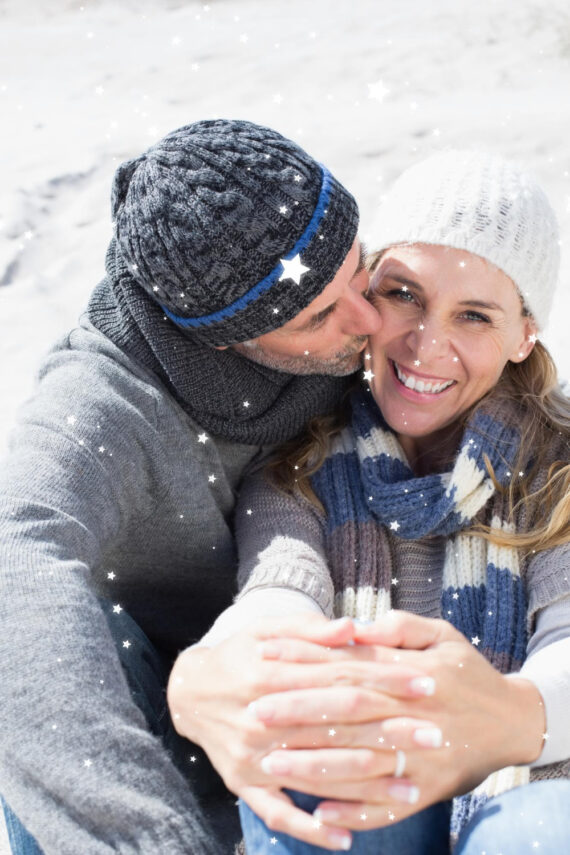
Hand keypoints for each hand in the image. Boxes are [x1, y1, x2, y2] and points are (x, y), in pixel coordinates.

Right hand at [167, 612, 434, 848]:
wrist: (188, 691)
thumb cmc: (239, 655)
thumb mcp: (267, 629)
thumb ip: (310, 630)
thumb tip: (353, 627)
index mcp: (271, 673)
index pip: (341, 678)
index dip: (386, 679)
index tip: (426, 682)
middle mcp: (262, 717)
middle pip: (338, 727)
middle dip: (391, 730)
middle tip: (436, 732)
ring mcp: (252, 756)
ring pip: (317, 773)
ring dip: (368, 783)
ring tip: (413, 786)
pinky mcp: (242, 784)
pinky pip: (278, 812)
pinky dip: (311, 828)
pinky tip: (348, 838)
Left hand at [250, 611, 545, 835]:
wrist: (511, 720)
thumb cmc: (468, 671)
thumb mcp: (441, 634)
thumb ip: (399, 628)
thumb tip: (355, 627)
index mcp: (408, 672)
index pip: (345, 665)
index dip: (303, 661)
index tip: (264, 657)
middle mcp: (409, 713)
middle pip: (343, 712)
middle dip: (296, 712)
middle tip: (253, 713)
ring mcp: (418, 755)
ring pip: (357, 761)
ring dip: (312, 764)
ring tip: (270, 764)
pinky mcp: (427, 788)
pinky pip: (385, 804)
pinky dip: (354, 809)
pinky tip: (320, 811)